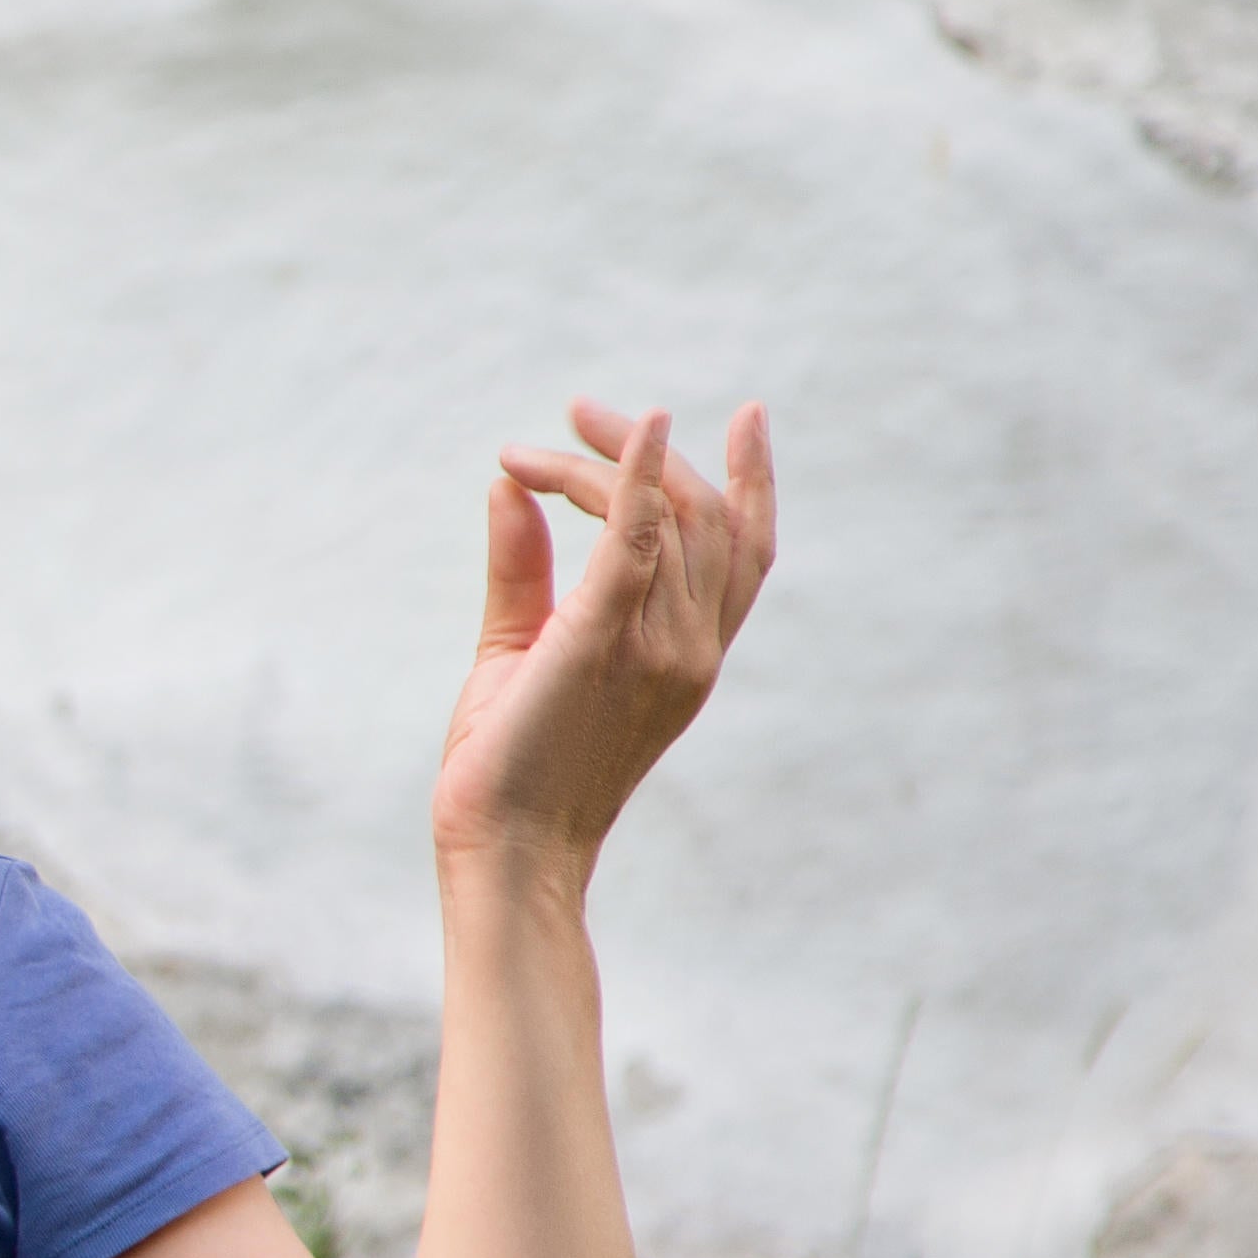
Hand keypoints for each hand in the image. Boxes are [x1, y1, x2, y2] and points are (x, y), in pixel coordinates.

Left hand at [434, 400, 775, 884]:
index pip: (748, 552)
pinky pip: (633, 544)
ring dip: (606, 461)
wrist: (501, 845)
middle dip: (650, 452)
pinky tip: (628, 430)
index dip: (756, 479)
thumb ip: (522, 570)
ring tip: (551, 433)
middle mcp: (690, 649)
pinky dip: (631, 479)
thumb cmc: (508, 762)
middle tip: (579, 411)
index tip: (743, 415)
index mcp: (688, 655)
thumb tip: (503, 488)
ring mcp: (655, 648)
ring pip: (667, 518)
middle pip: (705, 517)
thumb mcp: (521, 649)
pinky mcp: (600, 643)